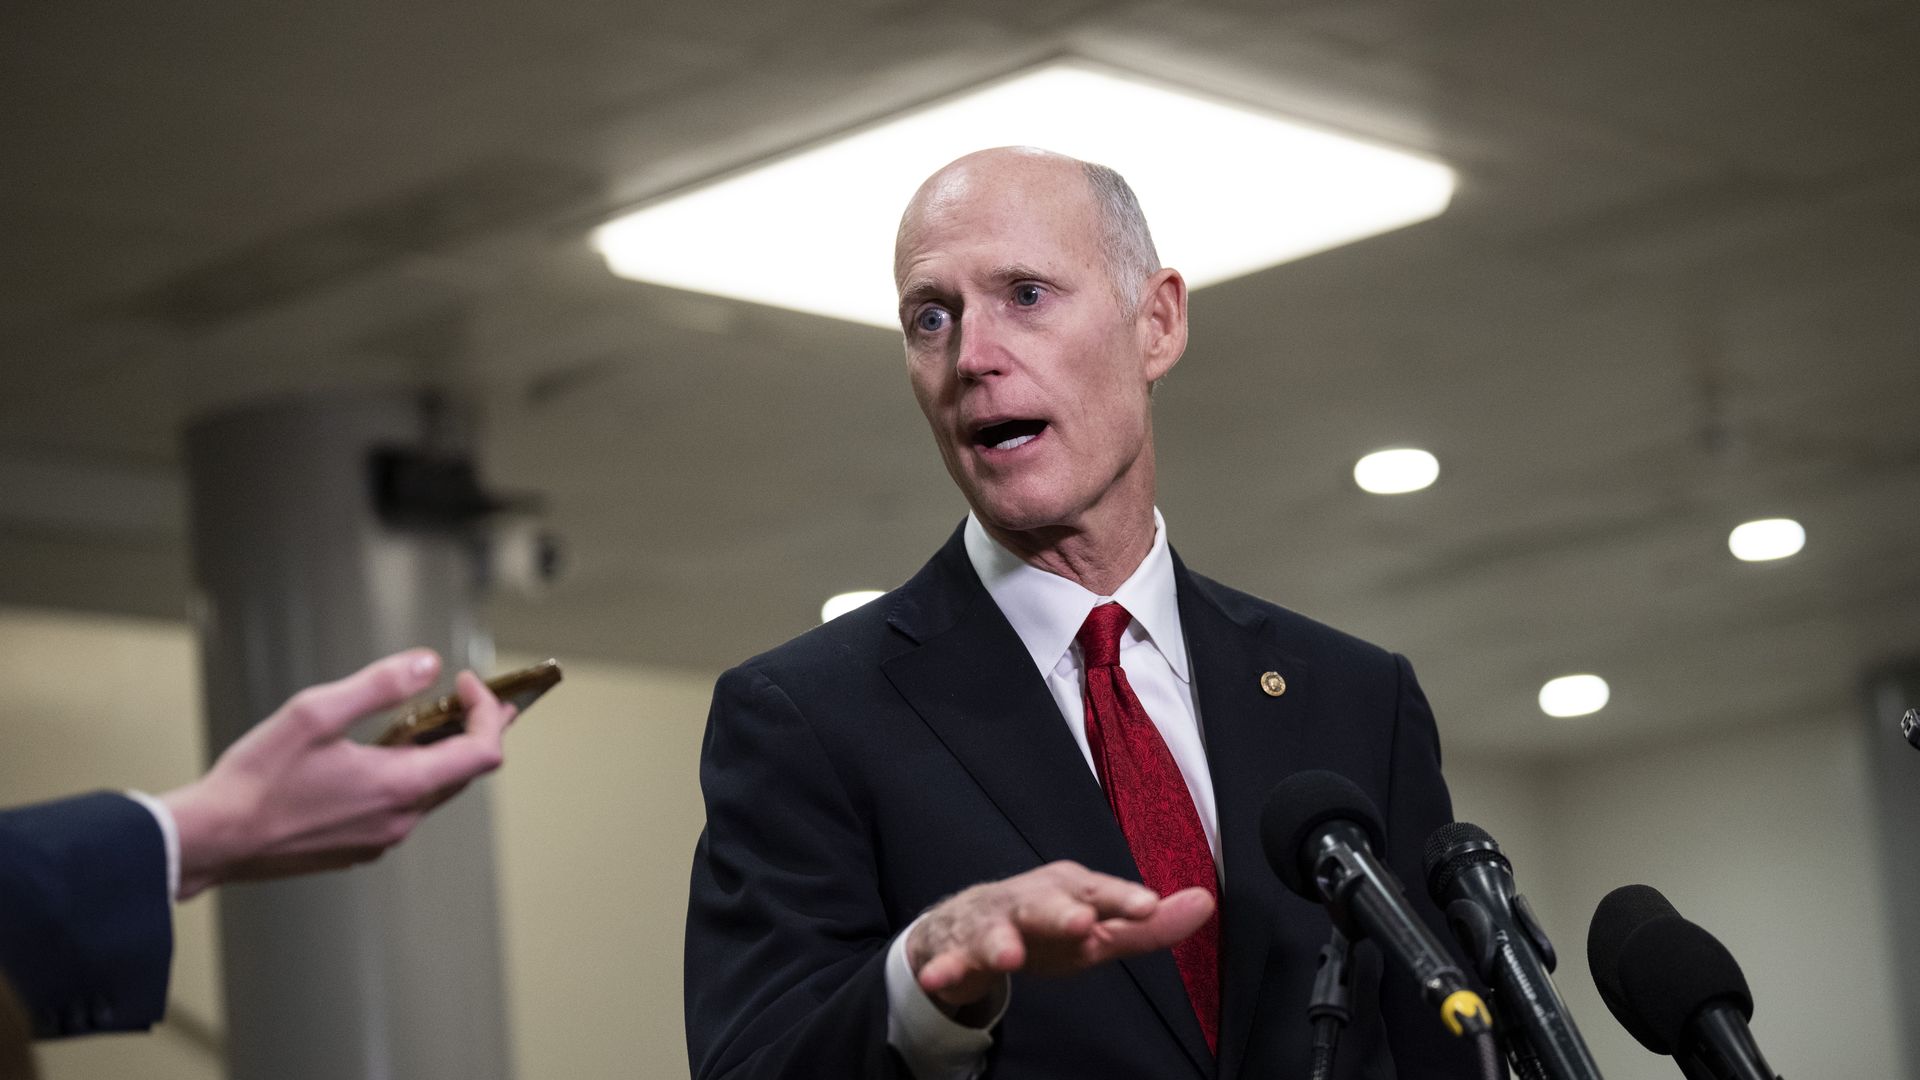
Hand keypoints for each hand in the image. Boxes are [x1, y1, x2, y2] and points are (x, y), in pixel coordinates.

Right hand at [161, 649, 514, 898]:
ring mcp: (380, 839)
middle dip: (472, 729)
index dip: (489, 712)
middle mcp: (400, 820)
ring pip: (433, 791)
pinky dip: (409, 776)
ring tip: (429, 719)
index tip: (466, 682)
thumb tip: (429, 664)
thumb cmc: (256, 779)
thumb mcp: (315, 714)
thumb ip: (379, 686)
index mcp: (400, 786)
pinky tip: (383, 755)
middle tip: (469, 696)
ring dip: (439, 753)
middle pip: (465, 772)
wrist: (211, 841)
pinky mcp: (358, 848)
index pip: (483, 752)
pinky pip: (402, 809)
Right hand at [906, 860, 1214, 1011]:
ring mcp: (990, 923)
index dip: (1122, 899)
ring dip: (1000, 941)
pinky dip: (943, 968)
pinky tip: (939, 978)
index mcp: (1069, 890)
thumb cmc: (1046, 927)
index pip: (1100, 893)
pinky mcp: (955, 949)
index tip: (1148, 907)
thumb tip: (1206, 901)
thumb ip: (1149, 926)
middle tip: (1082, 922)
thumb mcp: (1100, 930)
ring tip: (1009, 956)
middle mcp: (1029, 900)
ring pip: (994, 931)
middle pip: (1045, 904)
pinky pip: (948, 960)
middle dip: (1060, 911)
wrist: (966, 927)